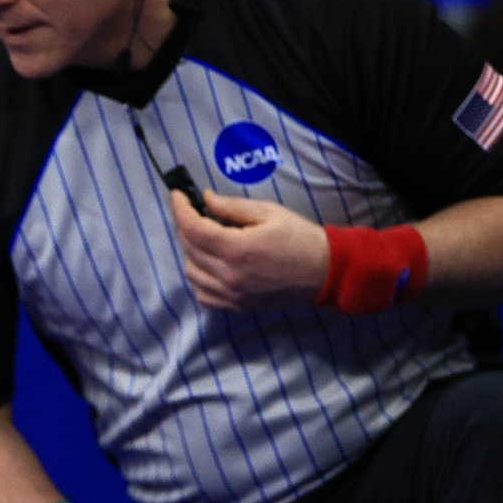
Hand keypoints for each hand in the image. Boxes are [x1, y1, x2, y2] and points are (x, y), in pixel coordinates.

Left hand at [170, 188, 328, 310]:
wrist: (325, 272)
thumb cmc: (300, 238)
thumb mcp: (269, 212)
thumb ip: (232, 207)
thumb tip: (205, 199)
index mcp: (236, 248)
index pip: (192, 228)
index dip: (180, 209)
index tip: (177, 195)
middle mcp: (228, 275)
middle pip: (189, 248)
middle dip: (187, 226)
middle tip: (197, 213)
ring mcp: (230, 294)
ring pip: (191, 272)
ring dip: (192, 252)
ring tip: (207, 239)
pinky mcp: (236, 306)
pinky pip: (203, 294)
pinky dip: (200, 278)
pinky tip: (211, 265)